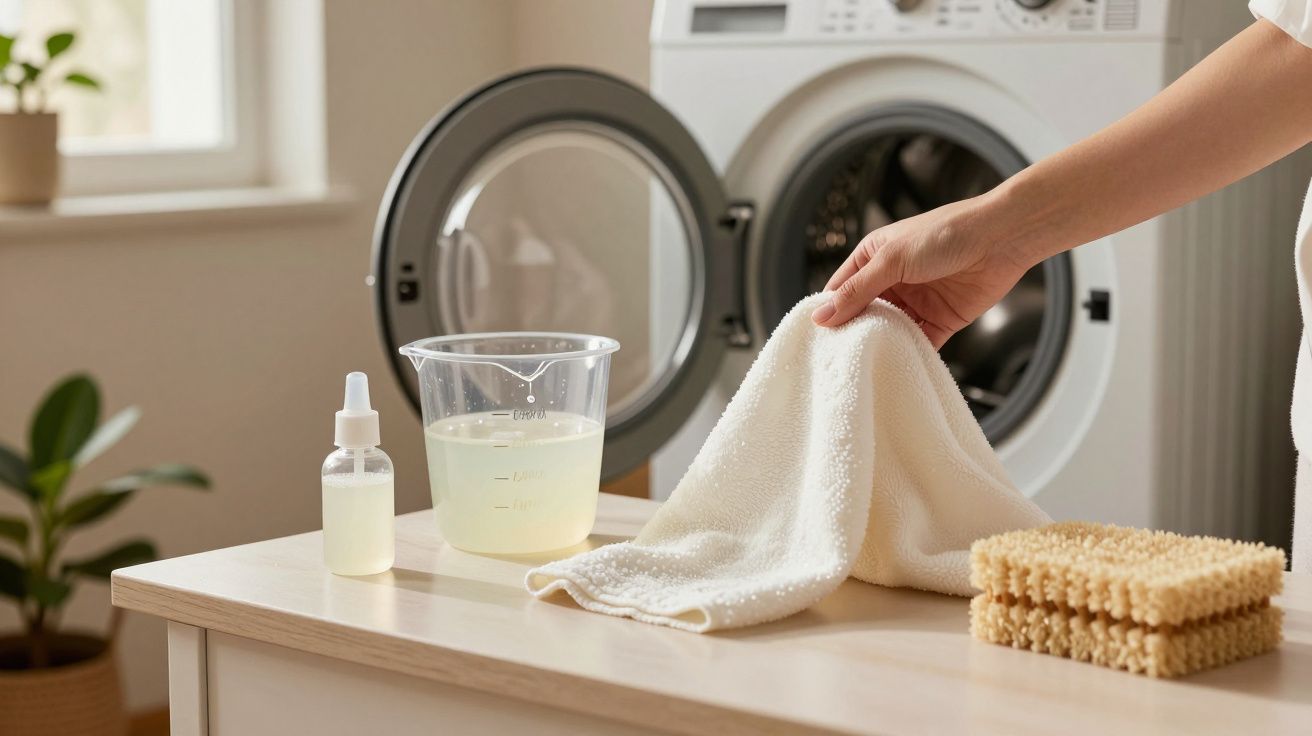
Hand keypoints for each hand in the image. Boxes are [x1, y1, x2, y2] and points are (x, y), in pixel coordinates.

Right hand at [810, 195, 1034, 348]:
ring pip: (890, 330)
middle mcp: (893, 279)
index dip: (829, 311)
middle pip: (864, 313)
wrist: (1002, 238)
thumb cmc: (946, 234)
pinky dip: (911, 353)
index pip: (842, 289)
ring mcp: (917, 300)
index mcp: (875, 257)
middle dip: (854, 332)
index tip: (817, 336)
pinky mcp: (941, 319)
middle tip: (837, 357)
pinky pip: (920, 342)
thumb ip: (858, 290)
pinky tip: (899, 364)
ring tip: (866, 363)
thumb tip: (822, 315)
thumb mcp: (892, 259)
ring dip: (882, 344)